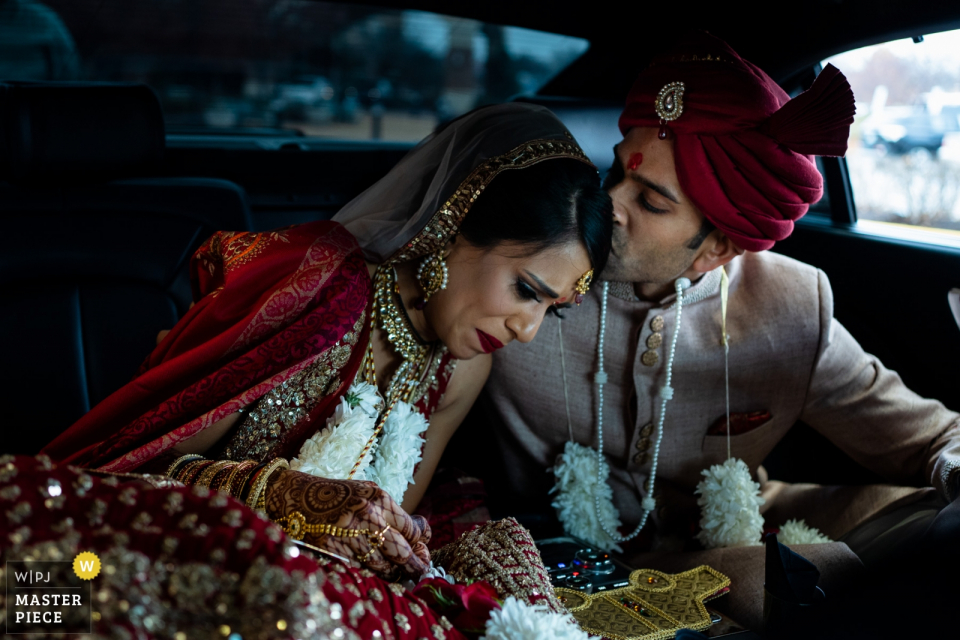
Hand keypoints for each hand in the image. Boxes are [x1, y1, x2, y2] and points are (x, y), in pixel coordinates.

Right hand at [265, 469, 430, 579]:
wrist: (296, 499)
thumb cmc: (337, 497)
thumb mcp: (367, 494)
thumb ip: (392, 513)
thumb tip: (422, 533)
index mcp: (379, 499)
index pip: (412, 531)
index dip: (420, 545)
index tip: (421, 550)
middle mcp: (368, 516)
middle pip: (402, 553)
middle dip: (413, 566)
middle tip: (416, 570)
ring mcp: (350, 536)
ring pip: (384, 567)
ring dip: (393, 573)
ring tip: (394, 572)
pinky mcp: (335, 552)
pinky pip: (363, 572)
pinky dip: (371, 575)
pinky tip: (372, 572)